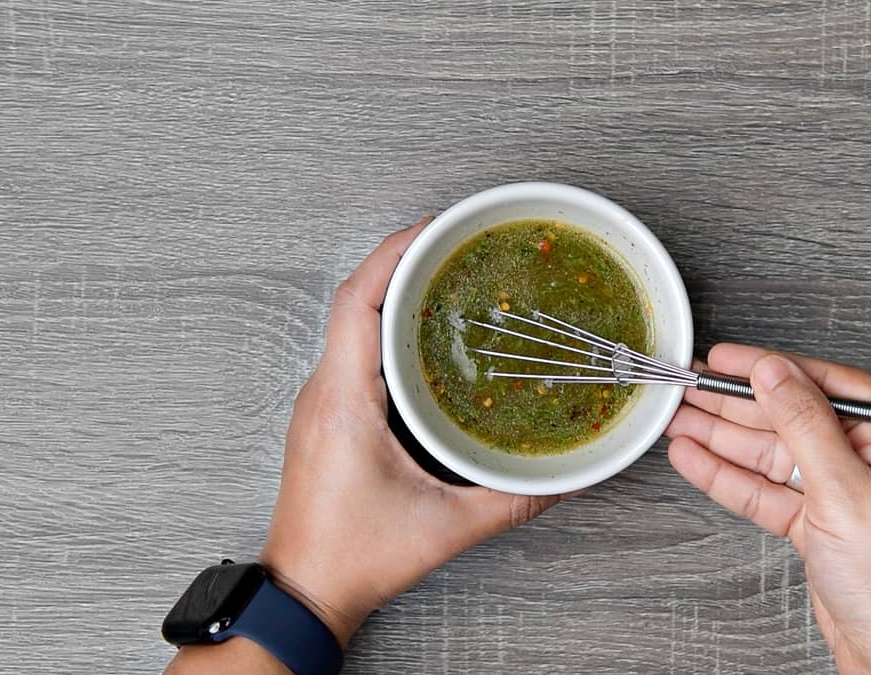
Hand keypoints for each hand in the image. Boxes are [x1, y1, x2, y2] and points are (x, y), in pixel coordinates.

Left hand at [259, 220, 567, 643]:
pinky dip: (386, 328)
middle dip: (402, 262)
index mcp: (344, 403)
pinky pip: (352, 351)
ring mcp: (321, 403)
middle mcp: (324, 392)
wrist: (304, 590)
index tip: (435, 230)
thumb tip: (565, 477)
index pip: (358, 303)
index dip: (394, 255)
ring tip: (442, 276)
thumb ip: (513, 500)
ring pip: (350, 324)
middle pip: (356, 301)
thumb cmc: (354, 557)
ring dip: (392, 293)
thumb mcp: (448, 528)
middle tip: (452, 244)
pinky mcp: (327, 416)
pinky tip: (422, 335)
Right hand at [666, 345, 870, 673]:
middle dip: (738, 405)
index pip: (827, 384)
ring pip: (775, 455)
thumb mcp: (847, 492)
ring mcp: (848, 493)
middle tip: (691, 386)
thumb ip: (804, 424)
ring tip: (678, 419)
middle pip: (795, 418)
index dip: (772, 368)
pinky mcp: (822, 525)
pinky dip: (732, 478)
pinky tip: (697, 459)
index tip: (727, 357)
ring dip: (724, 439)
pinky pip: (770, 491)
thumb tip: (774, 371)